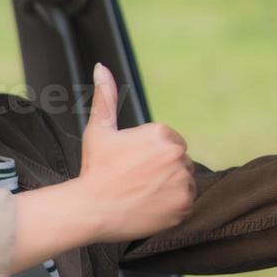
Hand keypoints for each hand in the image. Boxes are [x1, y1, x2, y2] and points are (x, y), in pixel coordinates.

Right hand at [76, 62, 196, 242]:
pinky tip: (148, 205)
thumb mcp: (99, 130)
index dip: (148, 154)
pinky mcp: (184, 206)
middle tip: (134, 179)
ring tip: (140, 193)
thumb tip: (101, 67)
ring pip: (183, 181)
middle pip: (178, 161)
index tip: (130, 164)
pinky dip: (171, 206)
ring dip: (168, 187)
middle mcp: (177, 155)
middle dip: (160, 169)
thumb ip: (105, 97)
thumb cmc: (94, 168)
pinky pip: (185, 203)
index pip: (168, 142)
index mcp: (161, 134)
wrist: (91, 209)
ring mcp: (183, 182)